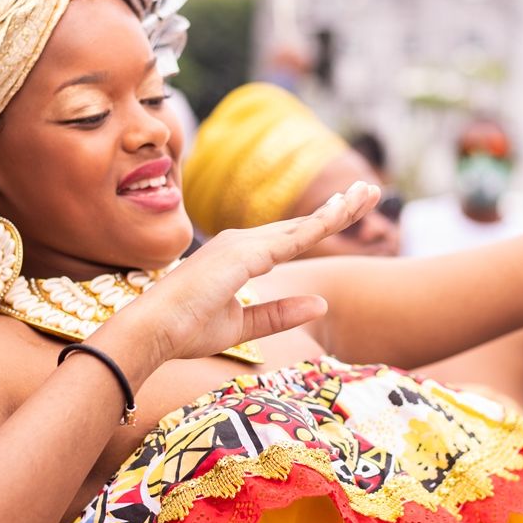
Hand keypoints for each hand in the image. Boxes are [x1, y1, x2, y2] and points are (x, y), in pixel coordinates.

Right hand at [118, 182, 382, 363]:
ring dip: (337, 210)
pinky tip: (341, 213)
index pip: (292, 237)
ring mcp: (241, 245)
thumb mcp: (242, 326)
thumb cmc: (185, 330)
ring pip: (301, 226)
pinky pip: (289, 241)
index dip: (323, 222)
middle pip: (301, 224)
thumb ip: (280, 313)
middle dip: (340, 207)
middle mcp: (242, 243)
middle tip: (372, 190)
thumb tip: (322, 303)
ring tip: (368, 193)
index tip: (352, 208)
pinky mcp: (241, 255)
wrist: (150, 332)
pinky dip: (317, 226)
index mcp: (240, 256)